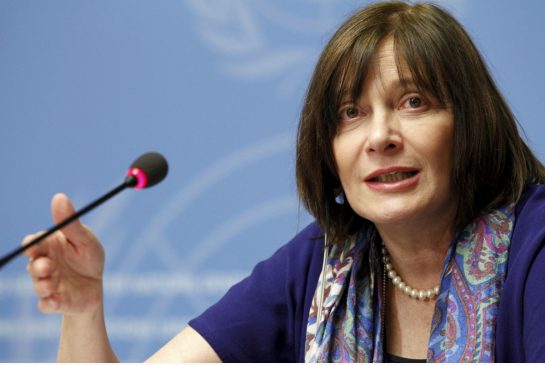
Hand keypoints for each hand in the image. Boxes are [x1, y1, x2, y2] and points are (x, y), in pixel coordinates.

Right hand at [23, 193, 104, 314]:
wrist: (97, 287)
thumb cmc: (89, 258)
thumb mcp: (85, 240)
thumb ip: (71, 223)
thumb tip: (59, 197)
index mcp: (50, 247)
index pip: (33, 243)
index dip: (32, 245)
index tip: (34, 246)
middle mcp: (44, 265)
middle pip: (32, 265)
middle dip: (38, 266)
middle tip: (47, 266)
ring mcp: (47, 284)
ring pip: (38, 285)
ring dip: (44, 285)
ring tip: (52, 284)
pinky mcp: (54, 302)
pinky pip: (46, 304)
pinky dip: (49, 303)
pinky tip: (55, 301)